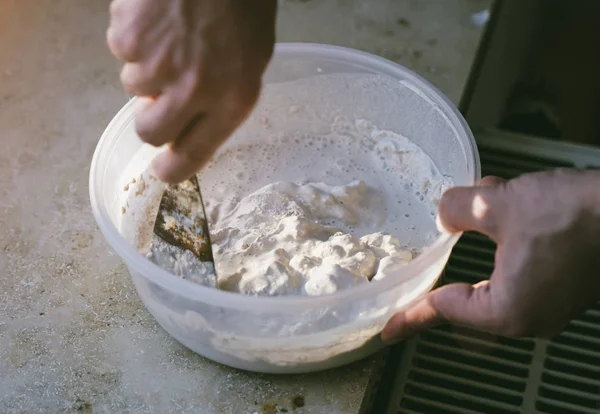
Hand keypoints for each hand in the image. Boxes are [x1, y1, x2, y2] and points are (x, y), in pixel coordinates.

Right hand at [107, 0, 276, 182]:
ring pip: (133, 87)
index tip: (163, 172)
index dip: (173, 169)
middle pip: (149, 131)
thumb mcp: (251, 59)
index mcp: (233, 99)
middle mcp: (195, 91)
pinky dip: (135, 36)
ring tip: (172, 34)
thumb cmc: (243, 6)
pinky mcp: (130, 38)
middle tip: (160, 95)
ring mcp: (159, 64)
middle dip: (150, 117)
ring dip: (147, 67)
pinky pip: (121, 50)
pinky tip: (159, 16)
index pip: (194, 154)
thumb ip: (222, 98)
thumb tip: (191, 123)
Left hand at [382, 169, 599, 342]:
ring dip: (485, 242)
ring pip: (499, 277)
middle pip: (470, 299)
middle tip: (420, 276)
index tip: (389, 329)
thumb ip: (459, 211)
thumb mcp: (498, 204)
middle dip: (450, 268)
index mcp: (508, 310)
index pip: (445, 309)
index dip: (412, 314)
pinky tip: (510, 206)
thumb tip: (443, 212)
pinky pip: (525, 271)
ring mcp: (554, 303)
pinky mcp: (570, 286)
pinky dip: (510, 242)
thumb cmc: (575, 215)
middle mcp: (533, 316)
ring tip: (479, 207)